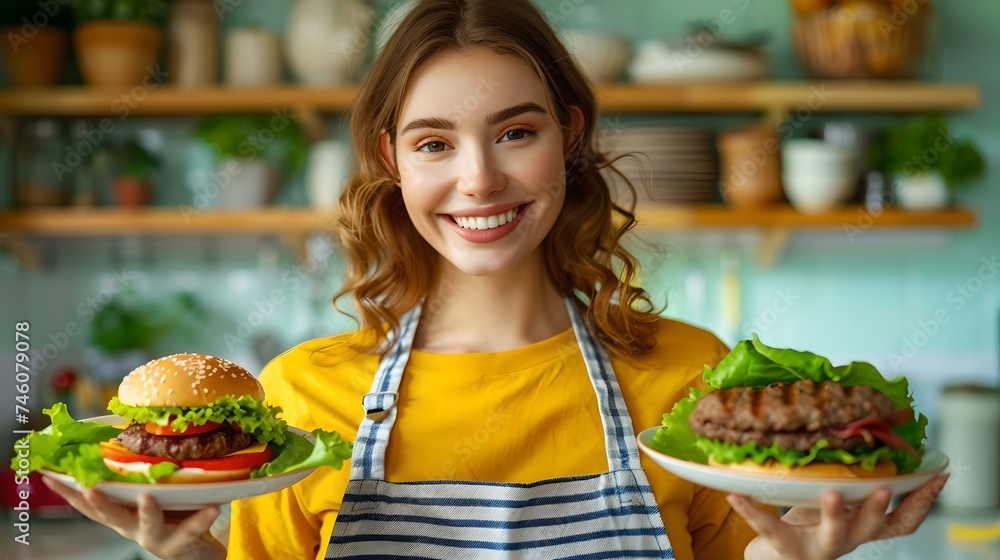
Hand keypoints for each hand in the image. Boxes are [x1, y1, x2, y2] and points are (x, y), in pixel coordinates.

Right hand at [42, 477, 226, 559]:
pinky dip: (201, 519)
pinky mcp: (179, 545)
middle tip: (89, 488)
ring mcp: (155, 538)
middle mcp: (132, 527)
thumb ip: (141, 475)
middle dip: (98, 503)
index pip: (89, 503)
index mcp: (122, 513)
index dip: (67, 491)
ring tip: (148, 496)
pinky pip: (191, 531)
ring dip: (146, 512)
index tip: (47, 474)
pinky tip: (213, 507)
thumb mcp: (153, 494)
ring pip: (148, 526)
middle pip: (110, 516)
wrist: (196, 552)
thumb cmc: (171, 516)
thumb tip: (129, 433)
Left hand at [729, 473, 948, 559]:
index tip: (939, 473)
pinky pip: (768, 528)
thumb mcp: (832, 496)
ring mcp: (817, 547)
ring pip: (832, 534)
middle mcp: (846, 538)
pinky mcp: (784, 548)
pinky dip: (751, 510)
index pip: (902, 518)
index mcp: (860, 524)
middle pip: (872, 528)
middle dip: (880, 507)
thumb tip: (858, 420)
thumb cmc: (808, 520)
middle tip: (884, 486)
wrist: (775, 557)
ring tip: (831, 492)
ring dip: (835, 514)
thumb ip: (847, 472)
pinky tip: (735, 494)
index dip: (923, 500)